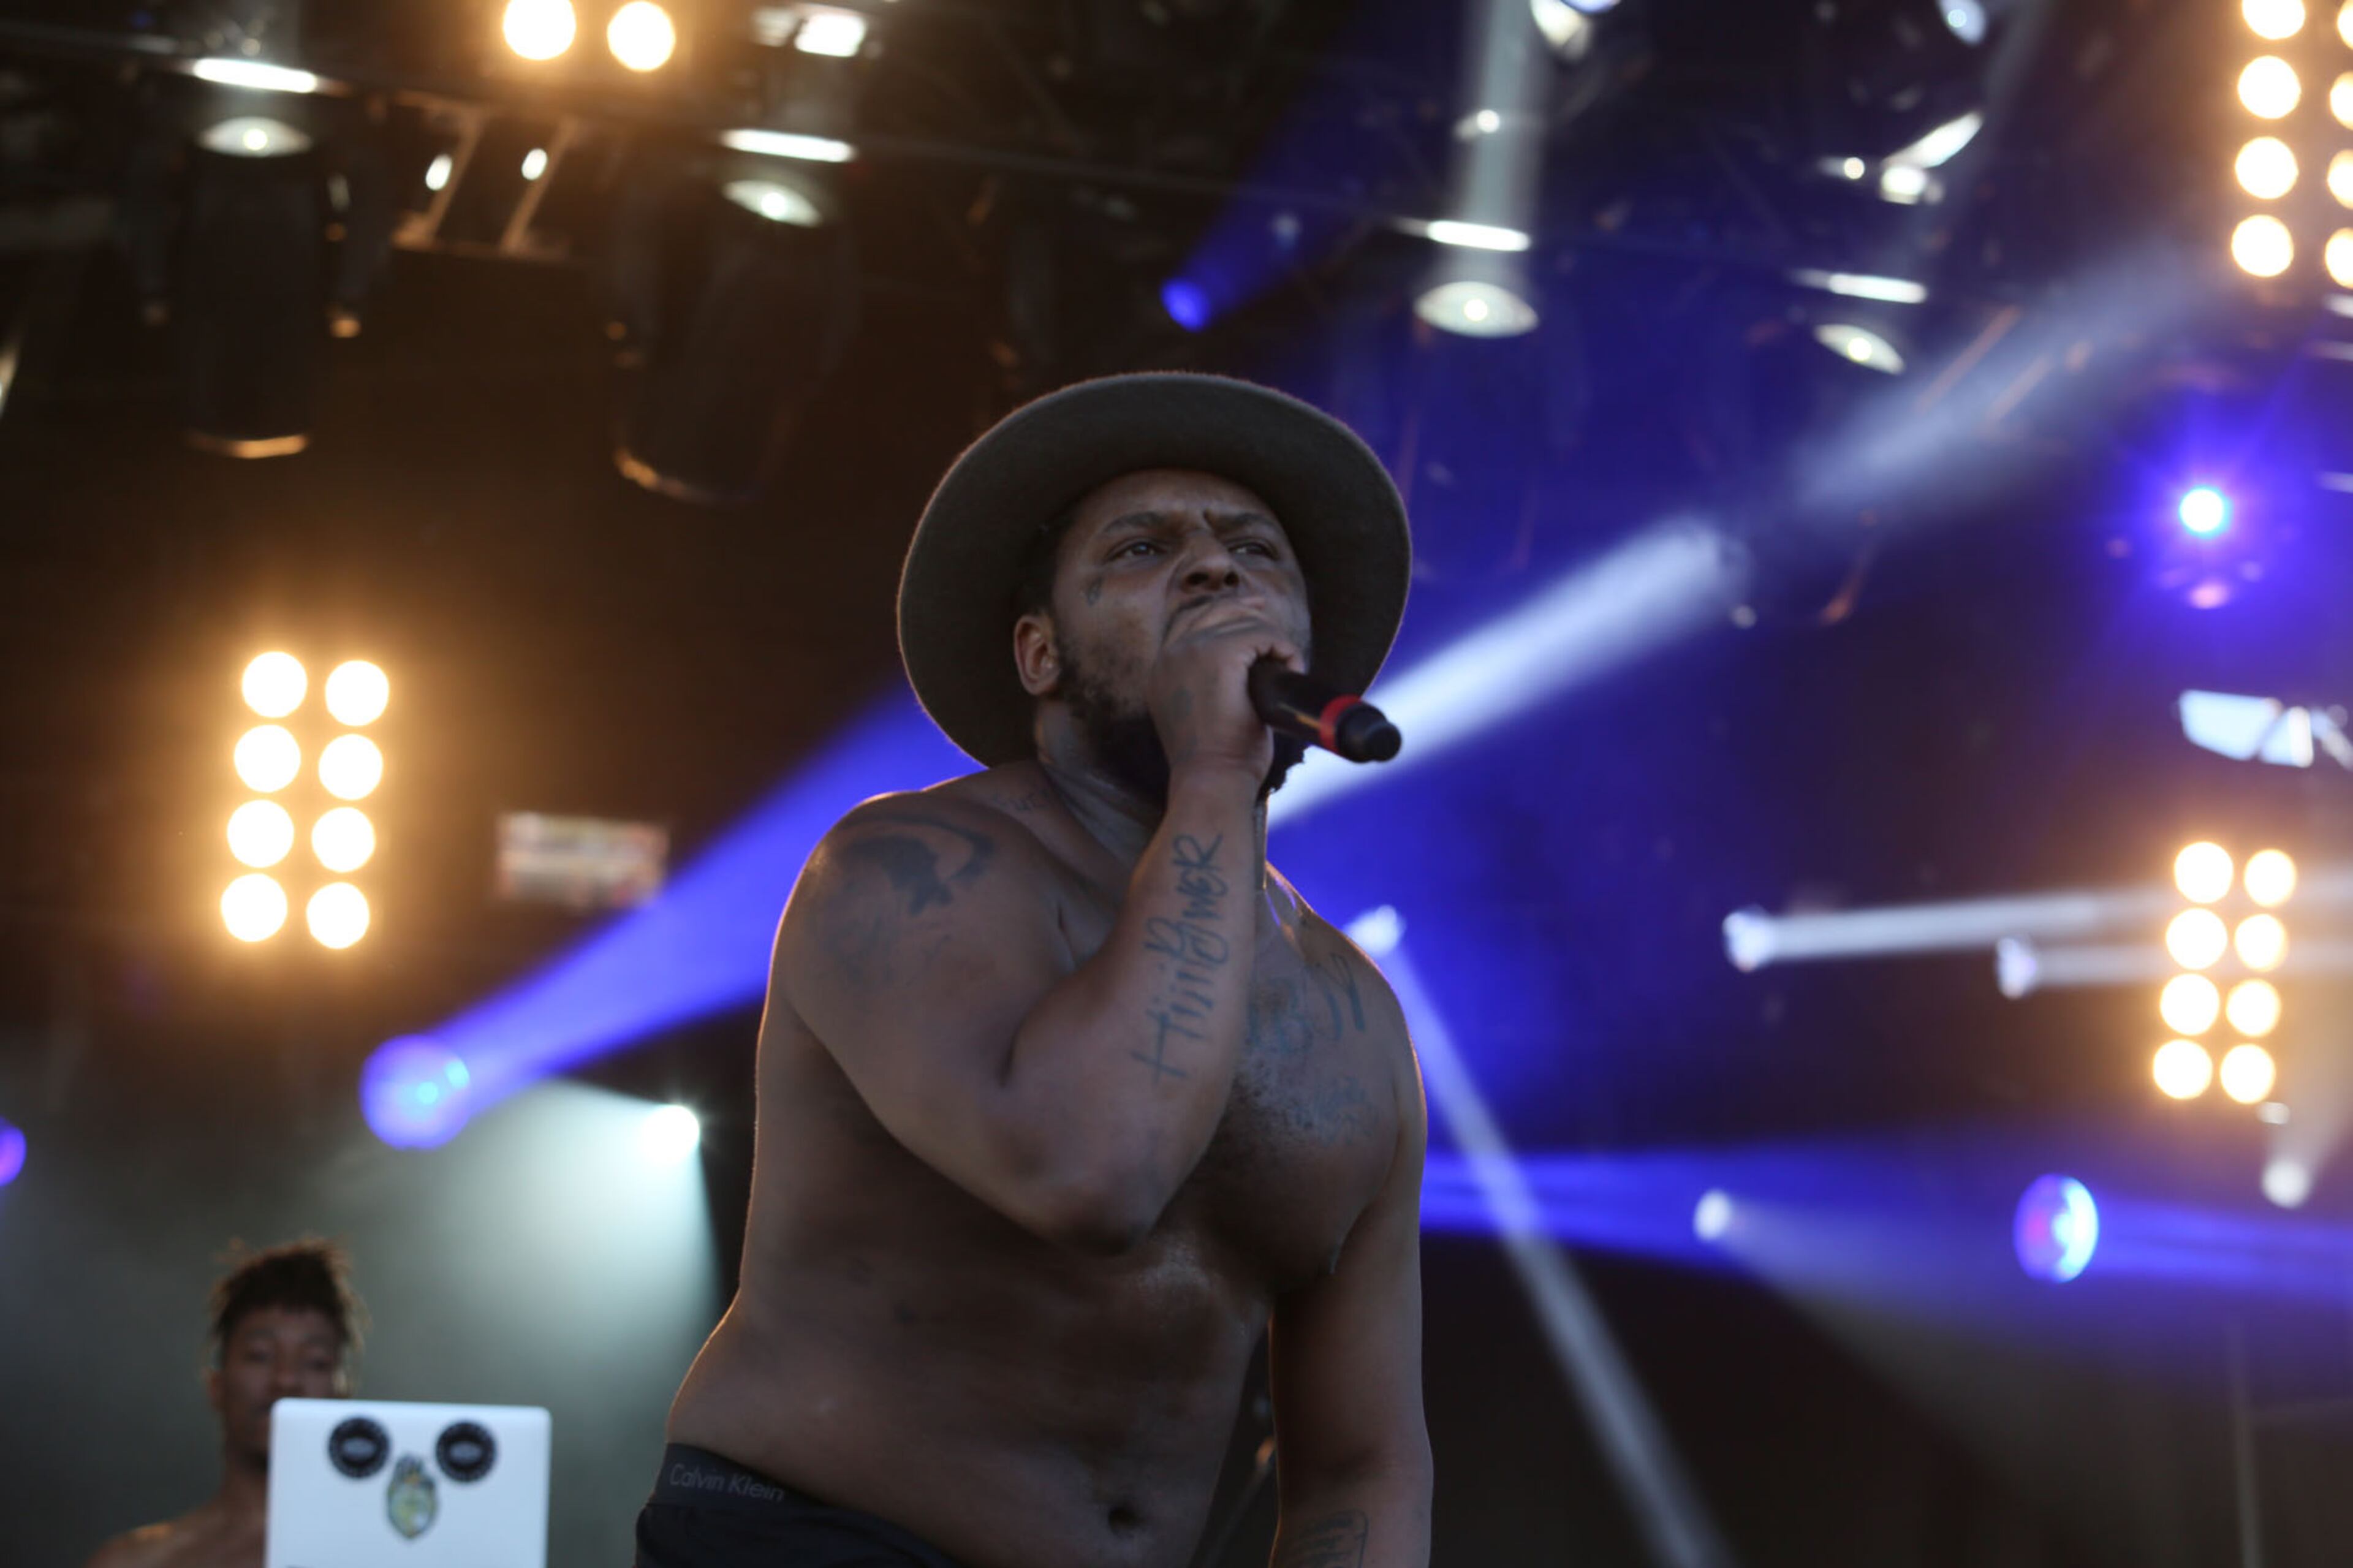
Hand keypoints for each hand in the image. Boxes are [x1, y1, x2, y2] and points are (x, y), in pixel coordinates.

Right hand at [1147, 604, 1301, 786]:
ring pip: (1245, 622)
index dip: (1231, 614)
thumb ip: (1205, 685)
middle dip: (1254, 620)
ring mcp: (1193, 650)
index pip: (1196, 621)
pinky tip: (1292, 669)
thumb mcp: (1199, 715)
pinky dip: (1284, 649)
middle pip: (1219, 611)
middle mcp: (1171, 653)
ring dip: (1273, 642)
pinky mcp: (1220, 655)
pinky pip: (1263, 634)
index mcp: (1162, 668)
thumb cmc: (1214, 759)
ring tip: (1287, 670)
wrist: (1211, 780)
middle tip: (1279, 645)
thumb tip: (1243, 665)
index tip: (1258, 619)